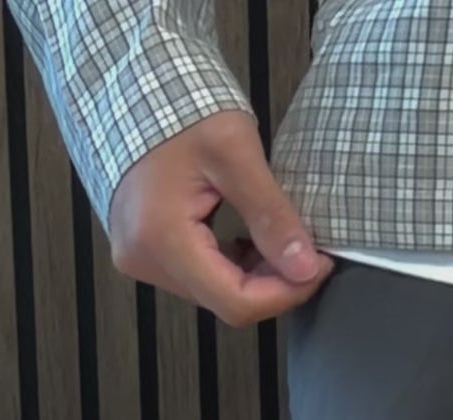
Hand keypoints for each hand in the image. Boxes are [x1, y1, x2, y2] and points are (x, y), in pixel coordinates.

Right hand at [108, 111, 330, 324]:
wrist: (133, 85)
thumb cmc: (179, 107)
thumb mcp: (234, 153)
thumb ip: (271, 215)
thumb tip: (305, 268)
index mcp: (160, 240)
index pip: (235, 302)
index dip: (286, 292)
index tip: (318, 265)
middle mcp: (142, 259)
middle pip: (225, 300)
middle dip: (274, 283)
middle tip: (308, 251)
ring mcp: (139, 257)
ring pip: (214, 291)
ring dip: (255, 275)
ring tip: (281, 241)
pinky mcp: (144, 249)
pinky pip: (198, 275)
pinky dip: (231, 265)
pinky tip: (250, 241)